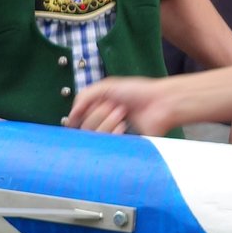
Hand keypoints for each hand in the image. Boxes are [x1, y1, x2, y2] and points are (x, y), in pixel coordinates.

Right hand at [66, 76, 181, 135]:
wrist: (161, 102)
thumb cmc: (138, 92)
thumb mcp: (107, 86)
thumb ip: (84, 97)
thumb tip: (70, 116)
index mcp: (97, 110)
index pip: (76, 119)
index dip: (82, 112)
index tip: (93, 104)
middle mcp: (102, 124)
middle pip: (84, 127)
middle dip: (99, 114)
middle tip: (116, 106)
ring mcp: (111, 135)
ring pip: (94, 137)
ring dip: (107, 122)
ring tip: (123, 113)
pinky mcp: (120, 146)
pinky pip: (106, 146)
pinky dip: (113, 133)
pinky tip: (124, 125)